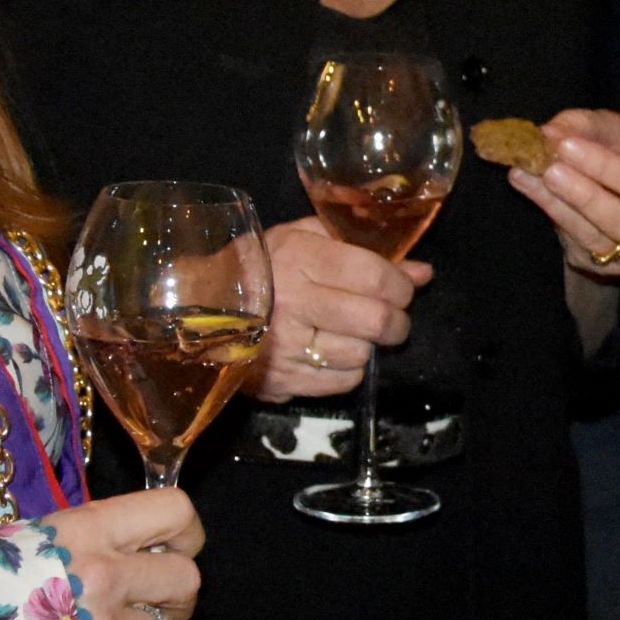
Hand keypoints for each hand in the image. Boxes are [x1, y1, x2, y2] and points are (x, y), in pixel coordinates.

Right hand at [45, 487, 204, 619]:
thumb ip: (83, 542)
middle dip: (181, 596)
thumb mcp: (26, 540)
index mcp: (87, 531)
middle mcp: (104, 579)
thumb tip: (123, 548)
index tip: (177, 548)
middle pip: (187, 581)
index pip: (176, 513)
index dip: (186, 533)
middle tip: (163, 604)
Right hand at [251, 216, 424, 402]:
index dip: (402, 284)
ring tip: (350, 331)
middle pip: (376, 321)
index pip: (375, 277)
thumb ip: (365, 250)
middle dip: (397, 321)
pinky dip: (347, 369)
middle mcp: (295, 305)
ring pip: (362, 355)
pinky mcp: (281, 380)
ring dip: (367, 345)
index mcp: (301, 260)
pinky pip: (341, 382)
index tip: (405, 286)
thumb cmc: (261, 264)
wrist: (198, 304)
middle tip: (393, 317)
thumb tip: (421, 272)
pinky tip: (331, 351)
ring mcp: (286, 348)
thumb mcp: (306, 237)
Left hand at [514, 109, 619, 279]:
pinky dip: (551, 214)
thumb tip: (550, 134)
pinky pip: (578, 246)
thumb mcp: (614, 130)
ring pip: (600, 241)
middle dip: (586, 197)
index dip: (608, 168)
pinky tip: (529, 187)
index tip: (568, 145)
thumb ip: (585, 126)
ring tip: (530, 175)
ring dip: (560, 207)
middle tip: (550, 169)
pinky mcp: (607, 268)